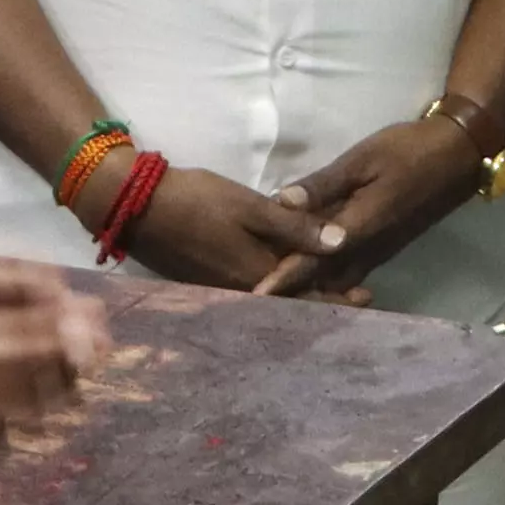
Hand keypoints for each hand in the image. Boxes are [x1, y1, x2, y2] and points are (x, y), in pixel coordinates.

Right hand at [116, 162, 346, 296]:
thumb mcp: (251, 207)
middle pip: (293, 304)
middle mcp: (244, 294)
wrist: (136, 206)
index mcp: (259, 277)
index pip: (308, 295)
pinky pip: (254, 293)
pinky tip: (287, 280)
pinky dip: (276, 290)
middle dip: (324, 300)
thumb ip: (296, 227)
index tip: (368, 298)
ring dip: (301, 297)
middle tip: (357, 297)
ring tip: (331, 288)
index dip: (339, 298)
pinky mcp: (209, 284)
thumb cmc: (199, 201)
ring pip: (273, 300)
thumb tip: (342, 243)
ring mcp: (224, 292)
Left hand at [256, 115, 487, 295]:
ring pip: (337, 281)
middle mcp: (368, 250)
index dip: (283, 278)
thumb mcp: (363, 159)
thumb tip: (282, 203)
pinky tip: (307, 274)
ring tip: (275, 294)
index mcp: (360, 229)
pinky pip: (349, 272)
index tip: (255, 296)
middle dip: (291, 293)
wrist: (457, 156)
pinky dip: (327, 278)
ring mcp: (378, 252)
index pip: (313, 261)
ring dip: (309, 289)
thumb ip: (323, 184)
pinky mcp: (384, 248)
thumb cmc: (409, 151)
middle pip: (323, 281)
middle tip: (254, 301)